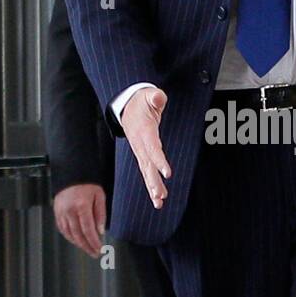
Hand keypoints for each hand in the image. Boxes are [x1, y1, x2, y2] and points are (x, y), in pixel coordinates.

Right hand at [53, 183, 106, 256]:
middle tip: (94, 253)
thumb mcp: (99, 196)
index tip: (99, 249)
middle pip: (78, 235)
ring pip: (69, 234)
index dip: (93, 242)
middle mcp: (69, 211)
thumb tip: (100, 231)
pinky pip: (62, 229)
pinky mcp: (57, 213)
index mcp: (81, 206)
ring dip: (79, 244)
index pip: (88, 230)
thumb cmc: (88, 184)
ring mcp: (61, 213)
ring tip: (87, 248)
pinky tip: (76, 241)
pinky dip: (70, 237)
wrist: (72, 174)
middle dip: (87, 246)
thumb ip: (100, 214)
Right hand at [122, 86, 170, 208]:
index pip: (152, 148)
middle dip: (153, 180)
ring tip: (159, 201)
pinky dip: (151, 185)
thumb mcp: (147, 95)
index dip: (159, 160)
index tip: (167, 173)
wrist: (127, 105)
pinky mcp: (142, 155)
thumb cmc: (141, 100)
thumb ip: (154, 97)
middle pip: (147, 165)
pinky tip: (158, 198)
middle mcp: (140, 144)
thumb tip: (159, 98)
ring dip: (153, 187)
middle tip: (160, 194)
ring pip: (146, 172)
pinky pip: (147, 172)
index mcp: (143, 130)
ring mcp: (140, 151)